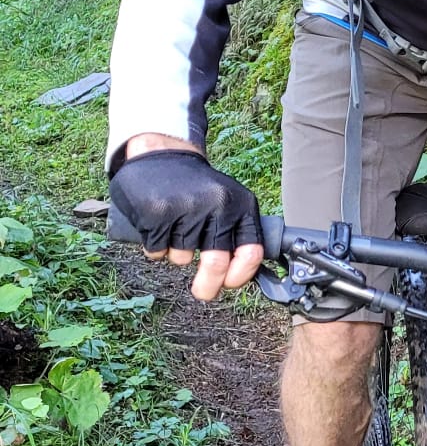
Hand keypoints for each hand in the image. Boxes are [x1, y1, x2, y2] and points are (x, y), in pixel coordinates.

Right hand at [110, 142, 263, 300]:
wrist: (161, 153)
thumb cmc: (198, 188)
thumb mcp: (229, 201)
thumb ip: (238, 234)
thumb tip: (241, 276)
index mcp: (240, 205)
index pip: (252, 252)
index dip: (241, 275)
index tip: (230, 284)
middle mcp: (217, 206)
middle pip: (216, 264)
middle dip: (208, 286)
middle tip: (203, 292)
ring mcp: (186, 209)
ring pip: (182, 258)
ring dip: (176, 254)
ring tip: (174, 228)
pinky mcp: (157, 213)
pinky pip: (157, 251)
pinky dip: (155, 248)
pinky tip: (157, 227)